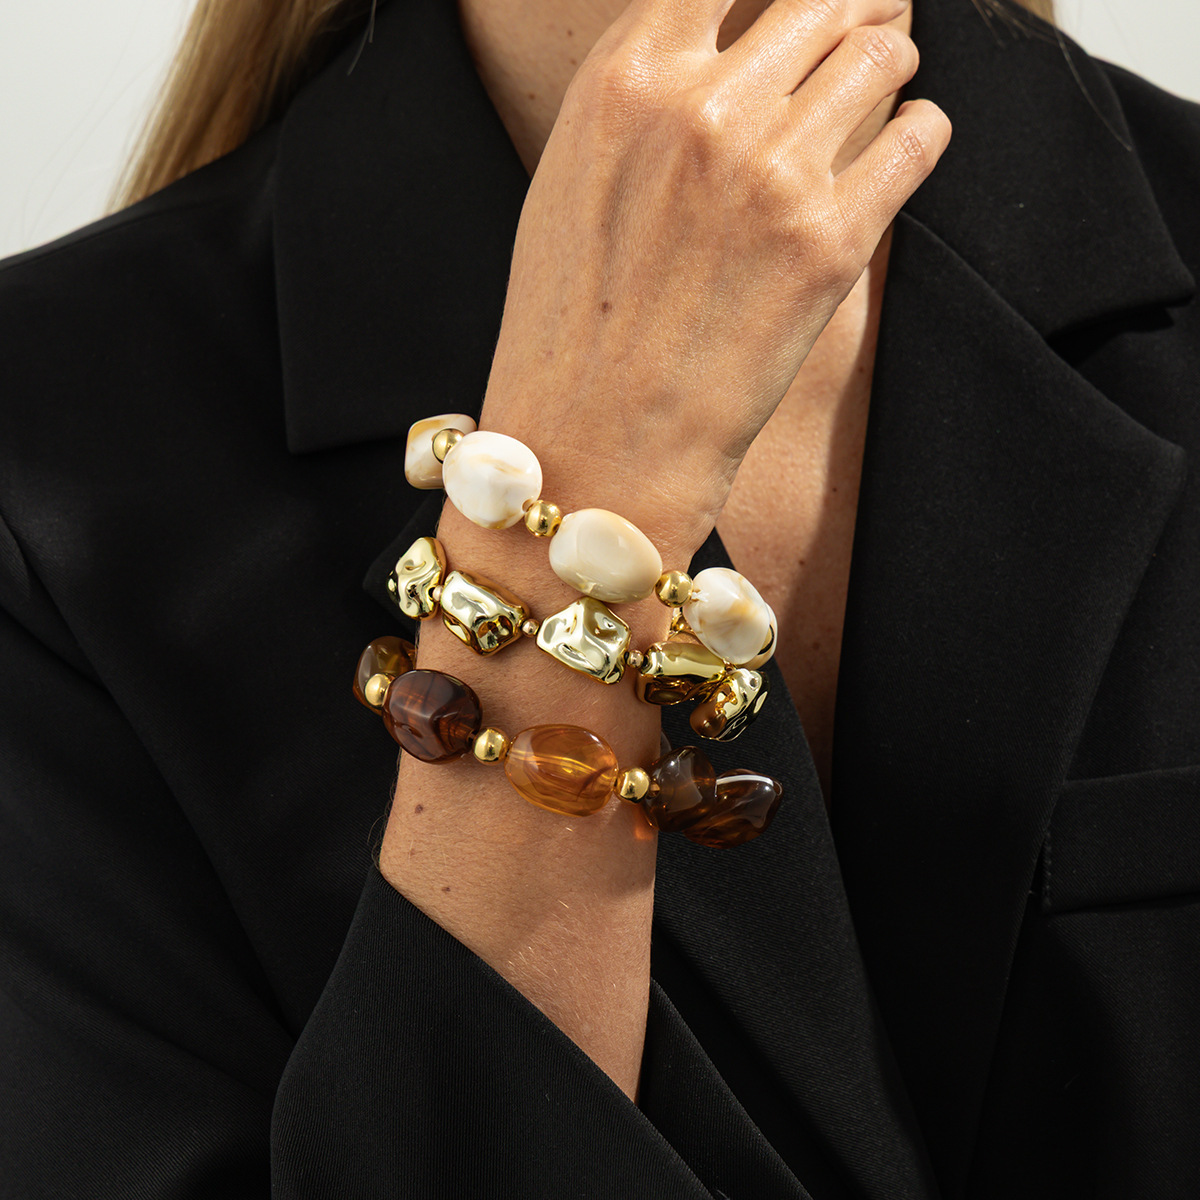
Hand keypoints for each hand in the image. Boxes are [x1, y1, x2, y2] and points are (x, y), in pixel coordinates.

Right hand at [482, 0, 949, 557]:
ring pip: (881, 50)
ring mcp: (772, 170)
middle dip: (845, 8)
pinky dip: (923, 132)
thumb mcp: (577, 179)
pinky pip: (919, 136)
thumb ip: (648, 98)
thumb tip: (725, 50)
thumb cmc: (570, 327)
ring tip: (886, 83)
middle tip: (856, 29)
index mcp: (625, 79)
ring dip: (889, 60)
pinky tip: (909, 144)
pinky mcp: (833, 239)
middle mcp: (703, 107)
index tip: (794, 7)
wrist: (593, 444)